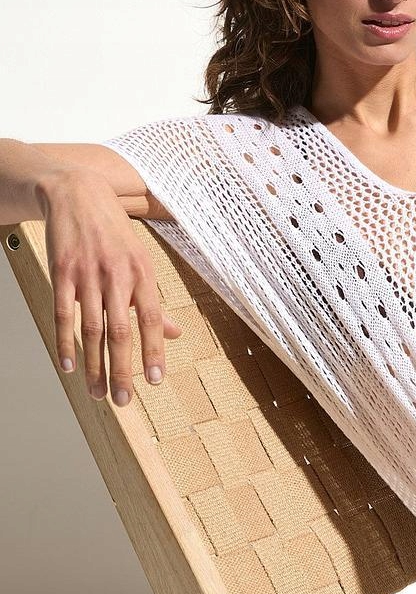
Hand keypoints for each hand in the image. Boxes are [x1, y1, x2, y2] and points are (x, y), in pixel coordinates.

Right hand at [37, 168, 182, 405]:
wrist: (77, 194)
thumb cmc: (113, 232)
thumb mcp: (141, 261)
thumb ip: (154, 301)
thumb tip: (176, 333)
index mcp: (142, 273)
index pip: (151, 319)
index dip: (153, 350)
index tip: (154, 380)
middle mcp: (116, 275)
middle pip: (120, 331)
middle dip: (122, 368)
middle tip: (123, 399)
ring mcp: (87, 274)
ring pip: (91, 329)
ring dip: (94, 365)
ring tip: (98, 392)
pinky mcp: (62, 273)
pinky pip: (63, 314)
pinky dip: (65, 342)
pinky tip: (68, 366)